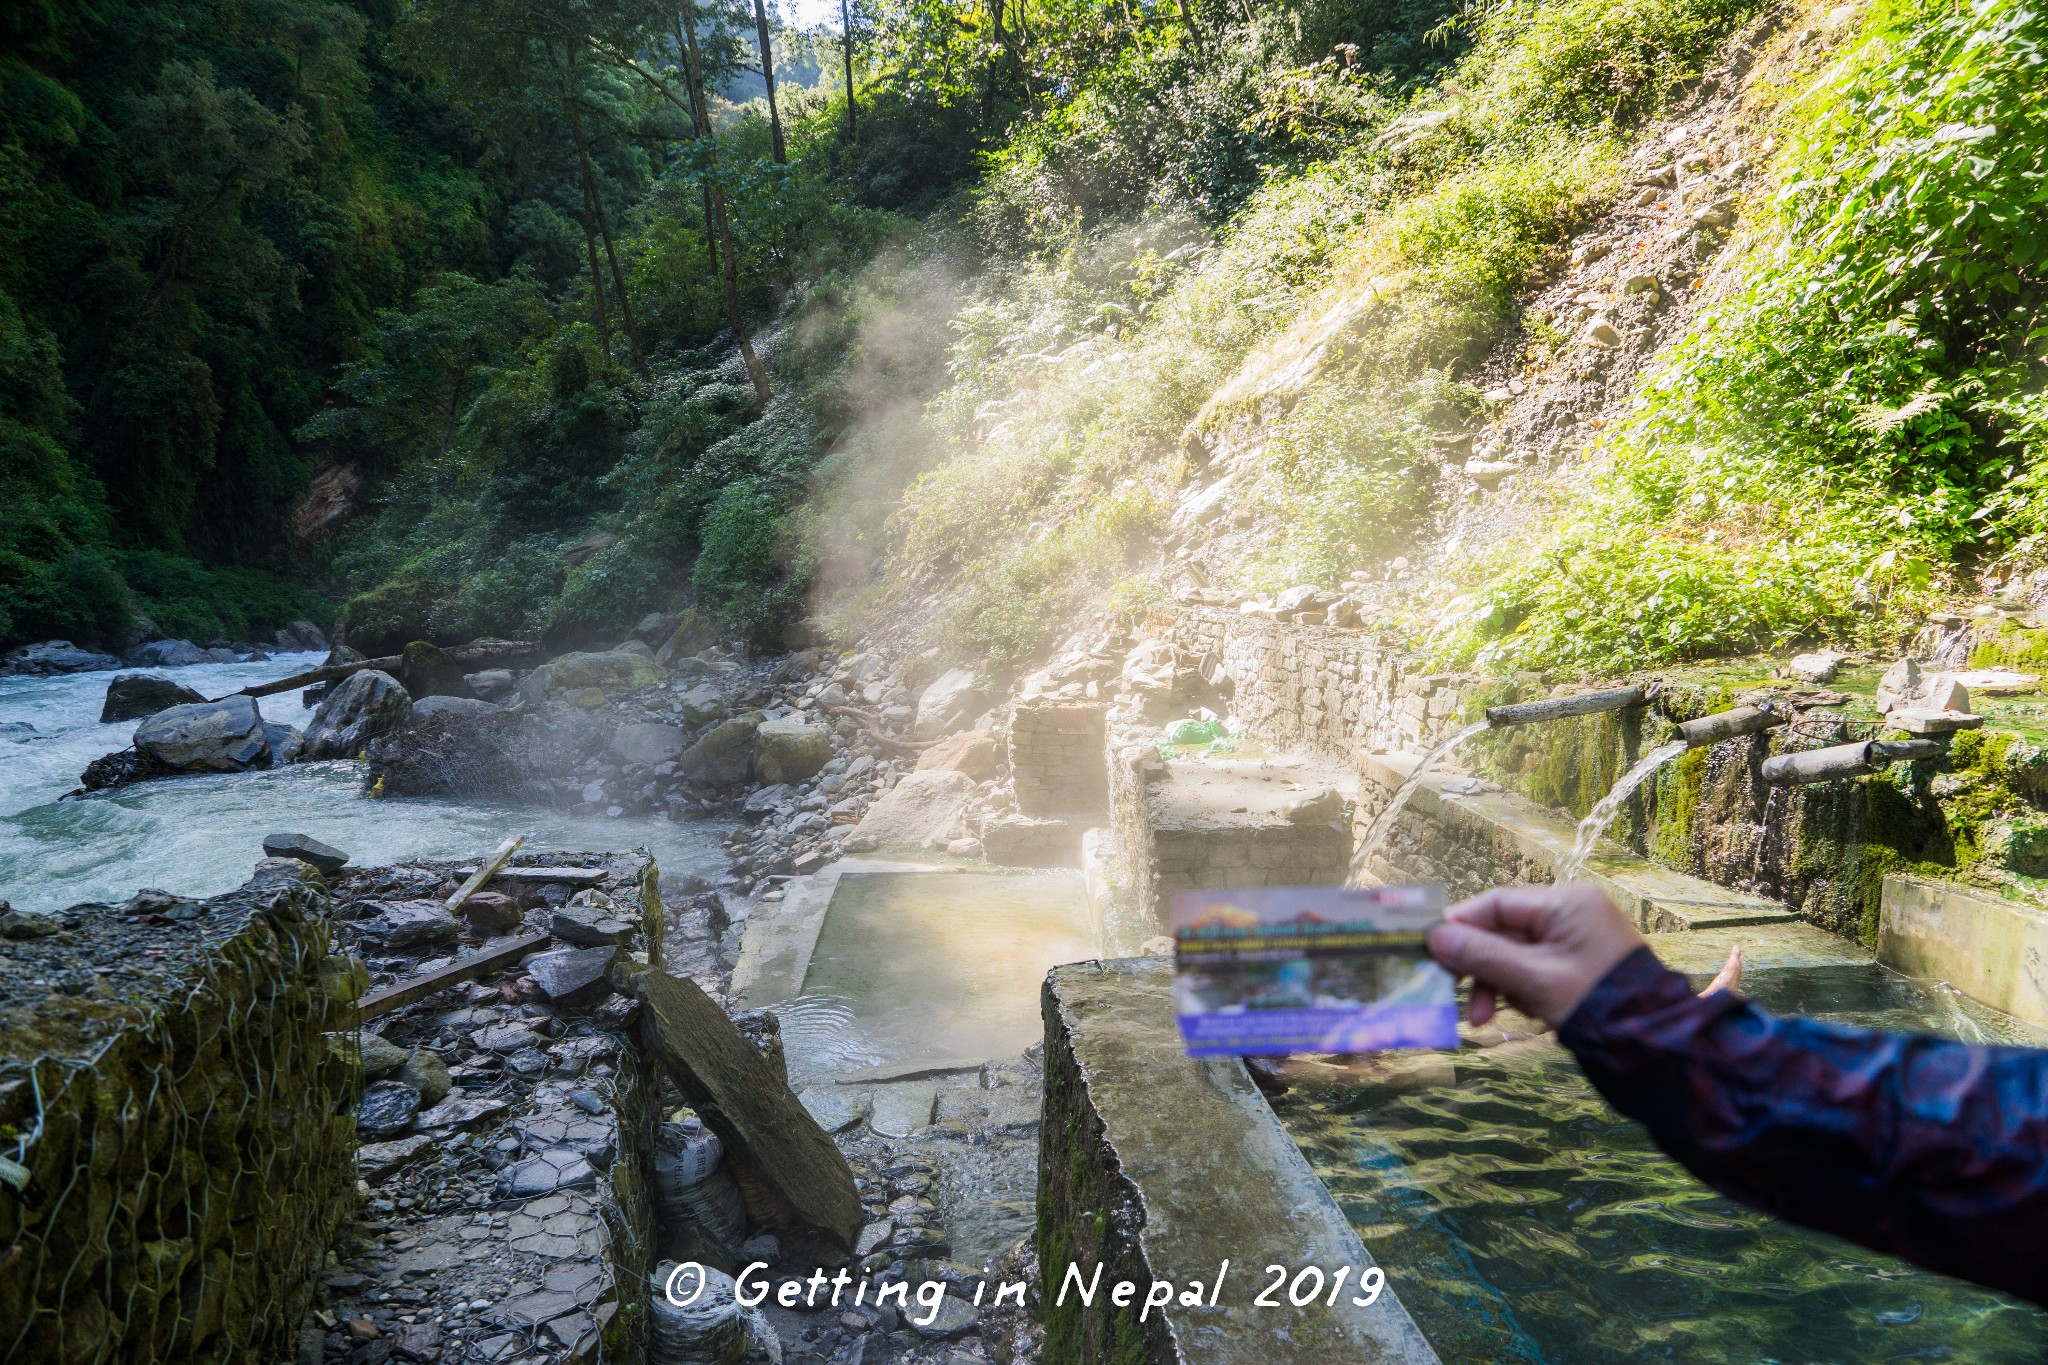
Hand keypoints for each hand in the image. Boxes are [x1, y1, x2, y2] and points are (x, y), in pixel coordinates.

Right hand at [1427, 882, 1646, 1028]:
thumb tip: (1435, 937)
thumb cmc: (1596, 1004)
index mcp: (1566, 903)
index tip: (1431, 953)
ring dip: (1498, 985)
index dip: (1460, 927)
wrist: (1655, 1047)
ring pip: (1516, 956)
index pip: (1496, 904)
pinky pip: (1535, 970)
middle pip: (1504, 932)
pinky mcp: (1579, 965)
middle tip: (1458, 1001)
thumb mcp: (1534, 980)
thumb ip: (1482, 956)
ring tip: (1489, 1020)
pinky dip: (1522, 991)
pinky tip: (1528, 1015)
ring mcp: (1577, 940)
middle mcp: (1571, 913)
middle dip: (1481, 969)